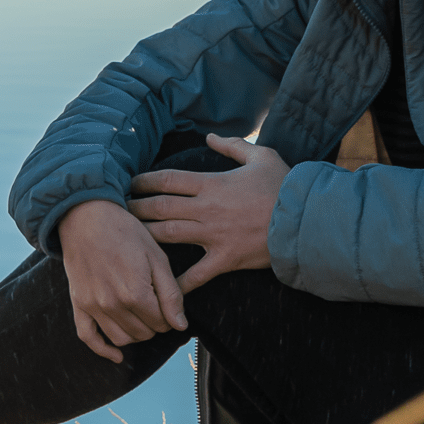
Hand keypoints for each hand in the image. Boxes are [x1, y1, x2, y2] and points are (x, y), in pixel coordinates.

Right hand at [58, 199, 186, 362]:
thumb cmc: (126, 232)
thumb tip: (180, 325)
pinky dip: (103, 350)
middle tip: (157, 307)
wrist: (87, 216)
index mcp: (136, 293)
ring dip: (136, 334)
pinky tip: (116, 355)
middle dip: (155, 324)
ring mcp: (93, 306)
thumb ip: (170, 294)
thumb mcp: (157, 257)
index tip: (169, 305)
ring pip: (121, 338)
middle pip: (143, 333)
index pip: (162, 323)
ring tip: (141, 318)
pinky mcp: (78, 304)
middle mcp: (113, 305)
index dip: (170, 316)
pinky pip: (88, 337)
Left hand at [127, 134, 288, 294]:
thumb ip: (232, 145)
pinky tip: (160, 288)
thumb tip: (210, 135)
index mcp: (212, 183)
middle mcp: (207, 209)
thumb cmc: (284, 185)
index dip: (144, 180)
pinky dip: (177, 283)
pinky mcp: (225, 259)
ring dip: (144, 236)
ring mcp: (214, 236)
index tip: (129, 183)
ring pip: (169, 235)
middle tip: (117, 212)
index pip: (168, 179)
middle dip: (135, 208)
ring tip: (126, 239)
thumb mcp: (261, 155)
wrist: (306, 219)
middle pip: (160, 207)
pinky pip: (196, 275)